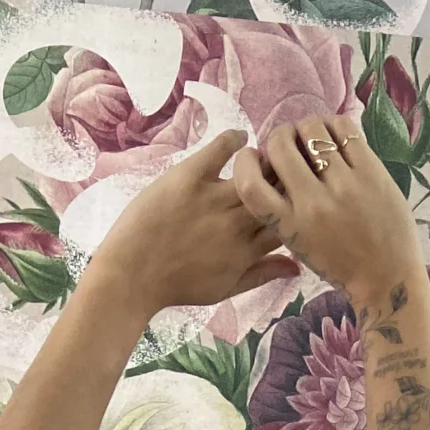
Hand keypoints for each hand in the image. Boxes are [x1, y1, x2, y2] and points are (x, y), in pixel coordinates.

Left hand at [83, 129, 299, 319]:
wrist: (132, 276)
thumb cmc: (177, 287)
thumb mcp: (225, 290)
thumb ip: (262, 276)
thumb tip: (297, 267)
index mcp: (246, 251)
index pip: (284, 223)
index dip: (291, 208)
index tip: (291, 200)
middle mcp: (236, 224)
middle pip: (274, 193)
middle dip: (283, 181)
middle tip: (280, 172)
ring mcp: (213, 198)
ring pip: (254, 171)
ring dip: (262, 161)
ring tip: (260, 159)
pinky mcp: (190, 177)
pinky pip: (220, 149)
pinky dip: (233, 140)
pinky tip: (239, 138)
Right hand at [231, 118, 422, 307]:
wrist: (388, 279)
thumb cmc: (340, 267)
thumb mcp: (300, 246)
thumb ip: (283, 211)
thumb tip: (272, 167)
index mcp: (290, 227)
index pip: (250, 184)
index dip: (245, 162)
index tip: (255, 158)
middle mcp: (313, 204)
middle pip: (280, 144)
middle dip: (280, 137)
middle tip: (291, 144)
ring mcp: (344, 185)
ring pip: (311, 129)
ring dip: (307, 128)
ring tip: (315, 139)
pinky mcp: (370, 172)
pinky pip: (343, 128)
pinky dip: (333, 124)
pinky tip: (335, 136)